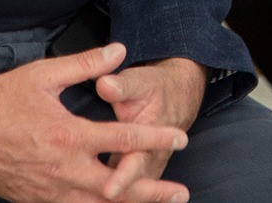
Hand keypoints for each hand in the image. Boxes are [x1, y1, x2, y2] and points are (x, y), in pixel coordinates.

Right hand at [0, 42, 191, 202]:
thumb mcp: (42, 75)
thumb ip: (85, 65)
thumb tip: (119, 50)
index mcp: (67, 137)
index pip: (123, 141)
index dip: (156, 138)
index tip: (181, 137)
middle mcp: (62, 171)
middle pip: (118, 188)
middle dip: (153, 191)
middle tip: (181, 193)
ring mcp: (47, 192)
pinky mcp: (34, 201)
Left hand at [95, 58, 204, 200]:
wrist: (177, 98)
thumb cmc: (154, 88)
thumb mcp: (141, 81)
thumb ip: (122, 86)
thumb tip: (106, 85)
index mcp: (149, 135)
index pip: (136, 161)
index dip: (122, 176)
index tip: (110, 188)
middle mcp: (149, 158)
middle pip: (132, 184)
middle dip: (118, 194)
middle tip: (104, 199)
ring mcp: (144, 168)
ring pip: (130, 194)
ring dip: (116, 201)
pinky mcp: (136, 173)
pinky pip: (126, 193)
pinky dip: (109, 200)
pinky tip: (94, 202)